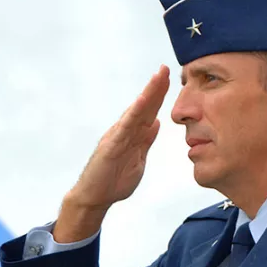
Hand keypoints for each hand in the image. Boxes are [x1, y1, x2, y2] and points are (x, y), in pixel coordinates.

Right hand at [54, 65, 169, 242]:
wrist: (94, 198)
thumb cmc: (114, 179)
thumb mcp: (138, 158)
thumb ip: (146, 140)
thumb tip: (157, 123)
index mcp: (133, 134)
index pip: (149, 111)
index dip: (160, 95)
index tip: (172, 79)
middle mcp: (125, 131)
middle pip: (144, 106)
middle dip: (155, 88)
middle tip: (166, 68)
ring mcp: (117, 137)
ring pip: (135, 112)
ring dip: (147, 94)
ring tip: (158, 78)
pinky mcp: (111, 147)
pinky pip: (124, 128)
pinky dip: (133, 115)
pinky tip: (142, 102)